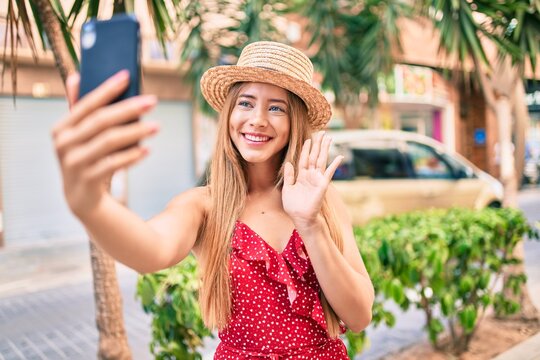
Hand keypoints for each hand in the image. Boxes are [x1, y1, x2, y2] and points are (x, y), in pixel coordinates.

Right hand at [52, 70, 157, 217]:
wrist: (81, 198)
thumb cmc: (87, 158)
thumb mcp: (81, 135)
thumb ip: (80, 109)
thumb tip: (75, 75)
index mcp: (62, 128)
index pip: (87, 104)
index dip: (107, 89)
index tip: (127, 75)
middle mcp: (64, 144)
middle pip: (101, 121)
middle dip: (129, 108)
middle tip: (152, 101)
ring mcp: (74, 164)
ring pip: (110, 142)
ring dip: (136, 132)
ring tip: (157, 126)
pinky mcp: (87, 181)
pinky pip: (114, 164)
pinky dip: (132, 156)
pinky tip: (147, 150)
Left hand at [282, 131, 342, 228]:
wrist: (300, 217)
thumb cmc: (293, 206)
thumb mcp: (288, 188)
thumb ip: (289, 176)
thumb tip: (288, 163)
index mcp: (301, 176)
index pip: (304, 158)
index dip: (306, 148)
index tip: (309, 138)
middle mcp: (310, 175)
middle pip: (314, 156)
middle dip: (318, 144)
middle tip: (322, 132)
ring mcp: (317, 179)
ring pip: (321, 160)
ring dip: (325, 149)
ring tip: (329, 138)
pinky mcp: (323, 184)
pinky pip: (329, 172)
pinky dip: (334, 165)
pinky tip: (339, 156)